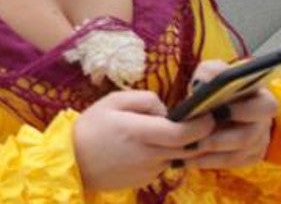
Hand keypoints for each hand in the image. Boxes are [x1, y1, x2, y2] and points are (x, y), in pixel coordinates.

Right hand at [74, 90, 215, 191]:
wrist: (73, 162)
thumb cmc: (90, 127)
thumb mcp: (112, 101)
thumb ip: (144, 99)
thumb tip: (166, 110)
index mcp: (140, 132)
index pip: (185, 133)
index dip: (202, 125)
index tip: (207, 114)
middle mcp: (150, 154)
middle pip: (190, 148)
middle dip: (199, 135)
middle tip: (197, 121)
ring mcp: (150, 171)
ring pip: (178, 156)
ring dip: (179, 145)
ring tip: (162, 132)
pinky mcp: (147, 180)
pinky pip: (164, 165)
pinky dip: (163, 155)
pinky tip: (146, 148)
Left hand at [179, 60, 277, 169]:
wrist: (209, 104)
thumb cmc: (212, 86)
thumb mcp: (209, 73)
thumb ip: (209, 73)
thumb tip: (202, 85)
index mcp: (260, 96)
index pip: (267, 106)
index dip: (244, 111)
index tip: (218, 112)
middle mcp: (264, 120)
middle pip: (249, 137)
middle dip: (221, 140)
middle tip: (196, 141)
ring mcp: (259, 140)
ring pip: (238, 154)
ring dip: (210, 155)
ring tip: (186, 152)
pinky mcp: (250, 155)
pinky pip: (232, 163)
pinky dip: (209, 162)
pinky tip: (188, 160)